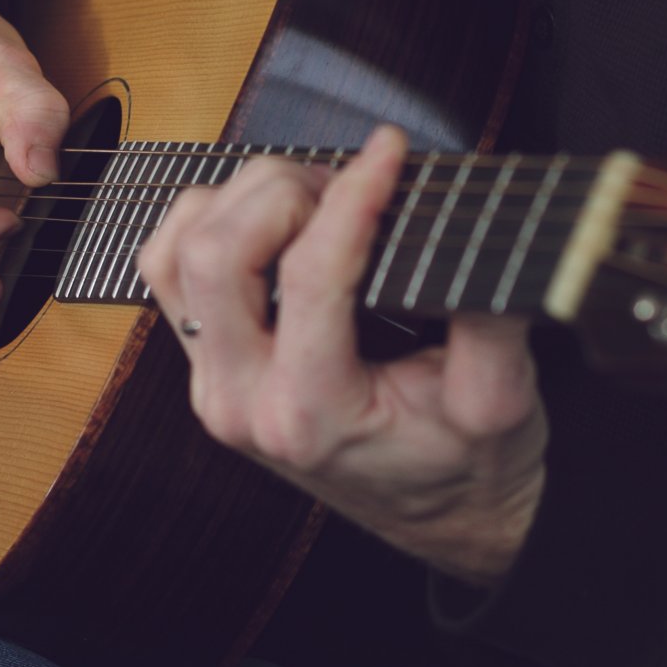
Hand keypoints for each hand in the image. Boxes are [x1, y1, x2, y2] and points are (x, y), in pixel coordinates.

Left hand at [137, 126, 547, 585]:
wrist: (442, 515)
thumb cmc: (468, 461)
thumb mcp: (500, 398)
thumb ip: (493, 319)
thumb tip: (479, 233)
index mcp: (314, 415)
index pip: (311, 273)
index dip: (354, 194)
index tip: (391, 151)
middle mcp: (243, 402)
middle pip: (216, 253)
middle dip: (284, 193)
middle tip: (349, 186)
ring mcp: (212, 385)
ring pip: (176, 252)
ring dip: (239, 204)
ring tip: (314, 202)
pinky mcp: (203, 368)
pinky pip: (166, 270)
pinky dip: (208, 225)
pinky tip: (271, 222)